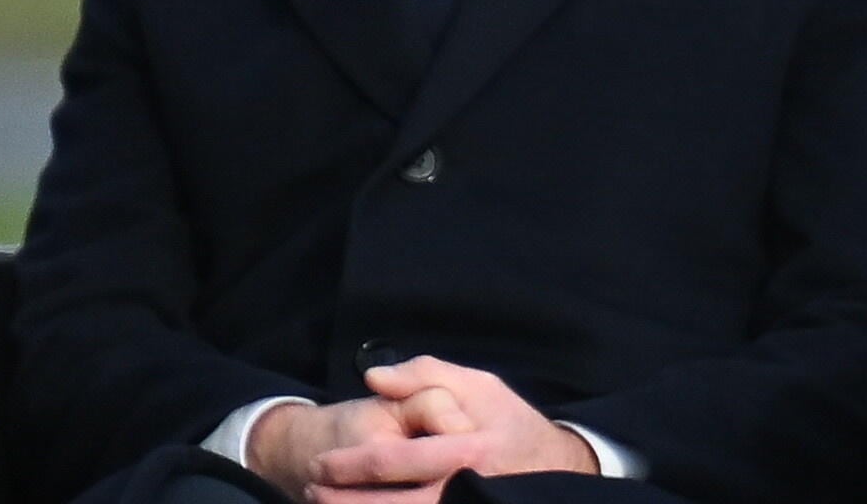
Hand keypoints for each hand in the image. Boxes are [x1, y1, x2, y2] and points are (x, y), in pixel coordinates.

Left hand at [298, 357, 602, 483]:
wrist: (555, 470)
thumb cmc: (511, 426)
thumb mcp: (481, 386)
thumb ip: (427, 375)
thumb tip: (374, 377)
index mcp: (468, 451)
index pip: (393, 463)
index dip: (347, 466)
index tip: (320, 463)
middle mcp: (464, 490)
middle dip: (340, 500)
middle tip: (311, 489)